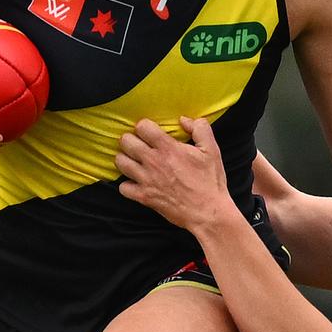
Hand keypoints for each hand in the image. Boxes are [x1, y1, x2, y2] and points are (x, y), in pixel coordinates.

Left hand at [116, 116, 232, 230]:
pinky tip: (136, 181)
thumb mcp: (211, 150)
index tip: (151, 132)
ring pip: (120, 162)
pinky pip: (123, 187)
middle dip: (131, 139)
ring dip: (125, 159)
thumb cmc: (210, 181)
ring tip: (134, 160)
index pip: (142, 127)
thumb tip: (183, 119)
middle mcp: (153, 162)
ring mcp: (146, 180)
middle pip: (126, 141)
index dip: (145, 126)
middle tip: (139, 144)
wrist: (208, 212)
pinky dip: (127, 184)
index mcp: (168, 148)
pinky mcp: (144, 197)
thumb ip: (199, 128)